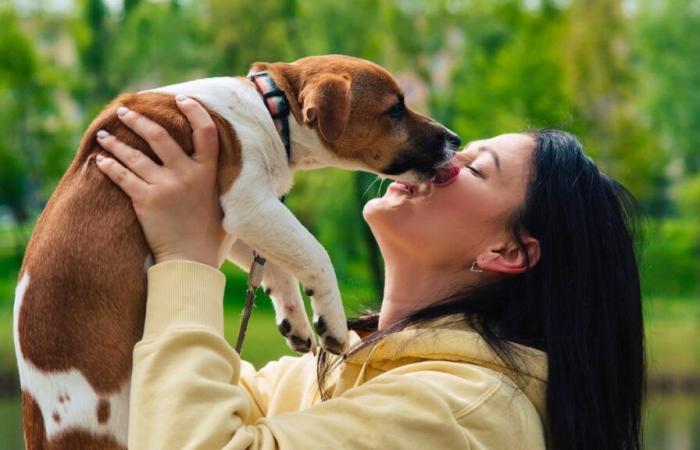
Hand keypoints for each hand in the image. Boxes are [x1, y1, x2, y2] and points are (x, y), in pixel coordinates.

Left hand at [95, 95, 225, 267]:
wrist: (191, 260)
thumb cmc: (209, 235)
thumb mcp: (221, 202)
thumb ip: (216, 181)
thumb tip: (215, 164)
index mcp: (208, 173)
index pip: (206, 132)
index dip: (194, 112)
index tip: (182, 99)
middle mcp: (187, 174)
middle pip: (160, 135)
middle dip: (138, 120)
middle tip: (124, 113)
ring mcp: (165, 186)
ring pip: (135, 155)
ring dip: (116, 143)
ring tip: (104, 135)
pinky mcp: (145, 200)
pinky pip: (122, 176)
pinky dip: (109, 166)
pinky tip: (101, 161)